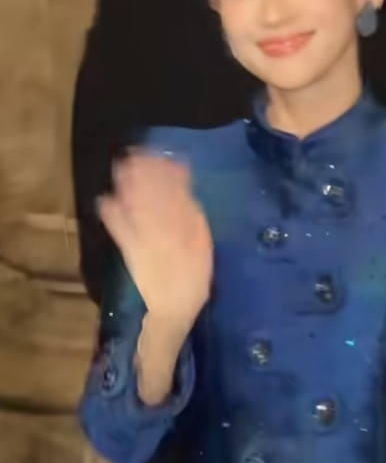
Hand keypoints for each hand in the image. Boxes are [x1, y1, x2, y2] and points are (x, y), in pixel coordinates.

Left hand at [99, 153, 212, 335]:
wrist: (174, 309)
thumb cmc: (194, 276)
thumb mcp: (202, 244)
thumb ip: (193, 217)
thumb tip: (183, 191)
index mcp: (183, 227)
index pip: (173, 194)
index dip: (165, 174)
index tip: (160, 156)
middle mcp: (162, 230)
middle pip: (151, 196)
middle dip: (144, 174)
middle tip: (136, 153)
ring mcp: (143, 240)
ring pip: (135, 208)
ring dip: (128, 187)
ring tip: (122, 166)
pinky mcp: (130, 251)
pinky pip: (119, 230)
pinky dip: (112, 215)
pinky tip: (105, 200)